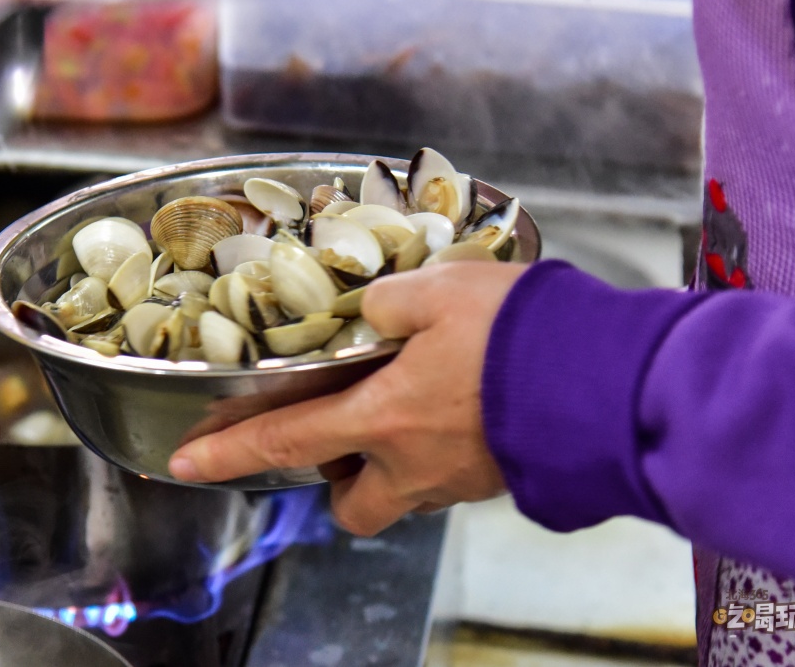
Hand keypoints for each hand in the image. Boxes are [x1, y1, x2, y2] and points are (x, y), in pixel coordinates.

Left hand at [168, 261, 528, 535]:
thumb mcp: (439, 288)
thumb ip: (385, 301)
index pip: (284, 441)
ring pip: (401, 496)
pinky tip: (458, 409)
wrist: (606, 379)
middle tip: (342, 439)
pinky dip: (437, 454)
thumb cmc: (519, 335)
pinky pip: (448, 479)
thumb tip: (366, 310)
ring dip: (387, 469)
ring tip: (406, 414)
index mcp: (383, 418)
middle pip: (350, 506)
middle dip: (334, 482)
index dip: (228, 453)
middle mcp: (413, 463)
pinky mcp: (498, 478)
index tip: (188, 463)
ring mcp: (458, 479)